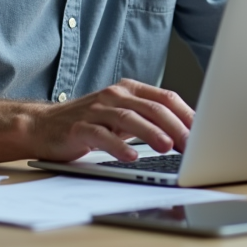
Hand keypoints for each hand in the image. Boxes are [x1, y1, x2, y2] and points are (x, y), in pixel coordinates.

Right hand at [28, 78, 194, 162]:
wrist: (43, 126)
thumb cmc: (90, 123)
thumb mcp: (122, 116)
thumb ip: (148, 119)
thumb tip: (186, 133)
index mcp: (129, 89)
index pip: (165, 98)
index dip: (186, 114)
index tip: (203, 131)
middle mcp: (114, 95)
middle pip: (151, 107)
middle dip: (174, 126)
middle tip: (190, 144)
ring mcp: (96, 110)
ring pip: (129, 119)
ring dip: (150, 133)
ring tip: (167, 147)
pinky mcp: (79, 128)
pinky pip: (101, 135)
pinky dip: (118, 146)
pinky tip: (131, 157)